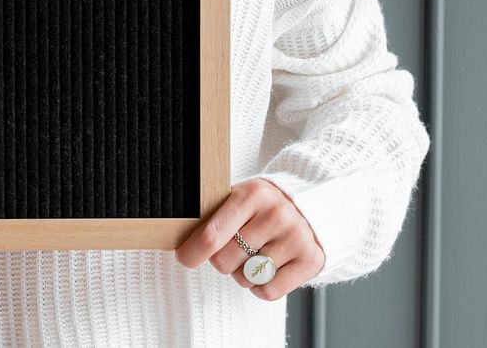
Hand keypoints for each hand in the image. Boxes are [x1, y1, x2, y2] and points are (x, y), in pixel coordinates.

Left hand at [174, 178, 324, 300]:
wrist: (311, 205)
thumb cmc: (262, 206)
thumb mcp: (239, 199)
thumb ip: (213, 216)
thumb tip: (174, 238)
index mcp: (252, 194)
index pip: (212, 235)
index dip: (192, 252)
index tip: (184, 258)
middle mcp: (276, 214)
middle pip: (225, 261)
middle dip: (221, 260)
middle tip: (233, 248)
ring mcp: (296, 237)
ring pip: (246, 279)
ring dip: (242, 273)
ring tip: (254, 254)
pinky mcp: (311, 260)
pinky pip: (268, 292)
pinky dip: (261, 287)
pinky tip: (268, 268)